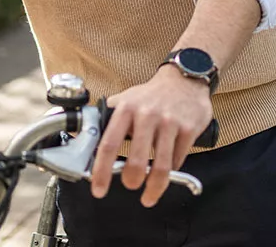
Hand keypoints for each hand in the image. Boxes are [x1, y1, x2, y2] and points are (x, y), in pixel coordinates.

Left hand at [89, 65, 212, 206]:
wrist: (184, 80)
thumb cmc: (151, 95)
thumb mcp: (127, 98)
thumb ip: (109, 117)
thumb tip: (87, 137)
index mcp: (126, 108)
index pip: (109, 144)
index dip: (102, 170)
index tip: (98, 189)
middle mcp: (147, 114)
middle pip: (136, 160)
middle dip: (131, 180)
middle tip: (129, 185)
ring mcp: (169, 122)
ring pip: (161, 166)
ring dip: (154, 187)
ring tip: (148, 195)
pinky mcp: (188, 129)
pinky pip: (177, 160)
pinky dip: (171, 172)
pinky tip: (167, 172)